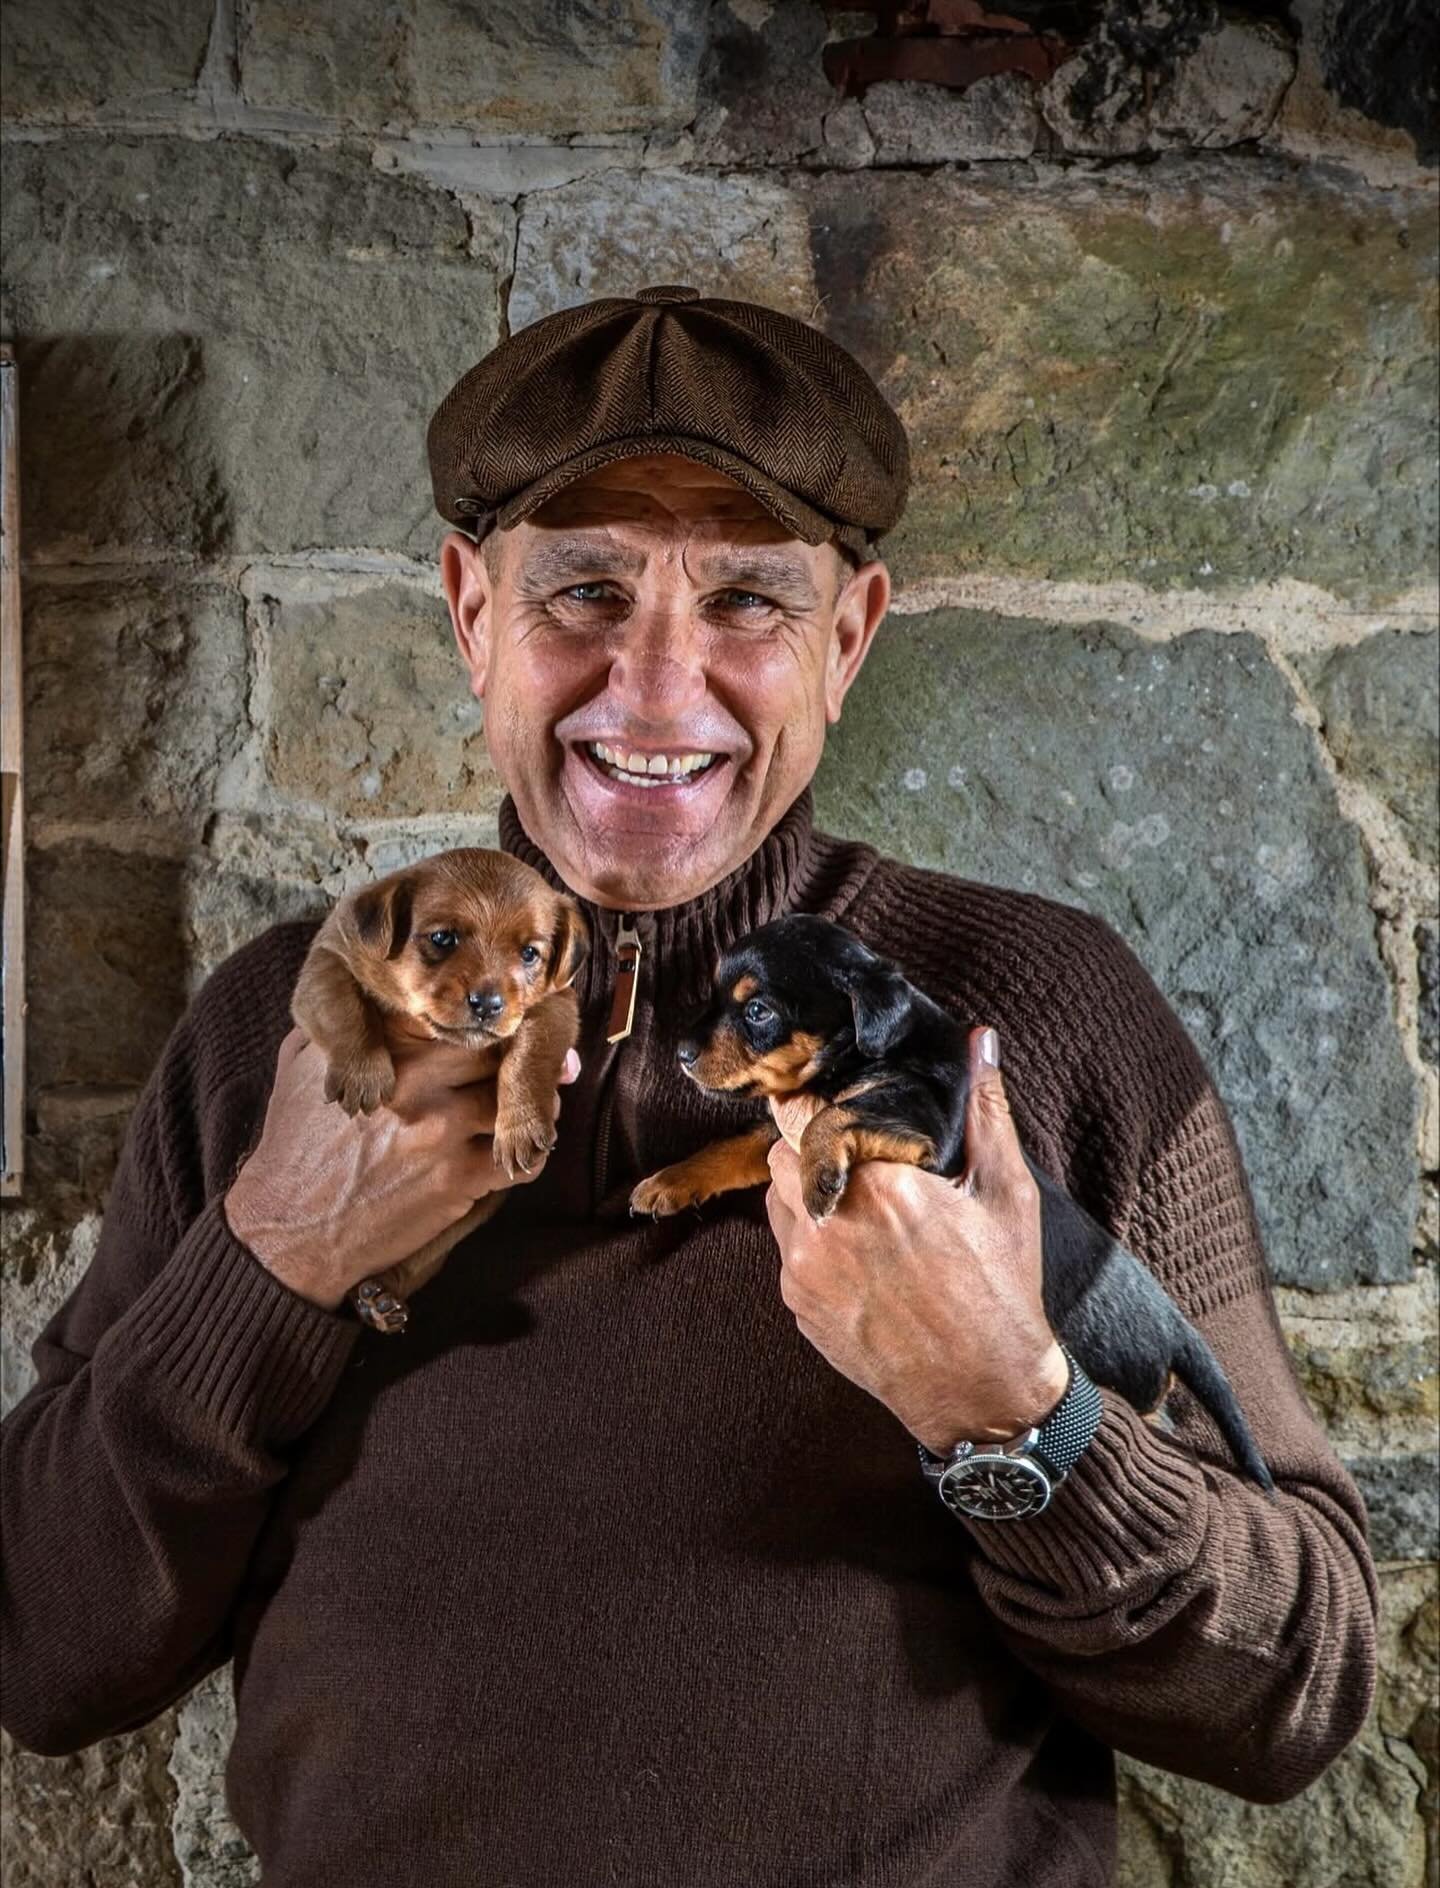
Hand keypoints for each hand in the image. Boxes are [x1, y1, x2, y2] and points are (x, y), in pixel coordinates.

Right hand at [225, 1027, 580, 1311]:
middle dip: (522, 1055)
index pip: (461, 1009)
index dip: (491, 1015)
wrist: (288, 1226)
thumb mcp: (304, 1062)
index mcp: (384, 1040)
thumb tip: (379, 989)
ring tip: (535, 1104)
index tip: (509, 1021)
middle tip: (543, 1060)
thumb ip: (347, 1021)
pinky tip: (523, 1147)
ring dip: (533, 1103)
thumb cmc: (295, 1142)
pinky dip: (532, 1151)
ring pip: (521, 1097)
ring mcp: (442, 1126)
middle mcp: (418, 1076)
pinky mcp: (458, 1178)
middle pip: (502, 1046)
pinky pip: (522, 1155)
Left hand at [765, 1026, 1066, 1453]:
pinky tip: (854, 1249)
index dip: (820, 1103)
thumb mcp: (1007, 1193)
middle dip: (808, 1142)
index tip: (838, 1105)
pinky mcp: (796, 1303)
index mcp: (883, 1183)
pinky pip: (785, 1247)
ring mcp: (806, 1267)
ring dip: (802, 1188)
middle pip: (783, 1148)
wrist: (982, 1392)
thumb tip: (981, 1041)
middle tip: (847, 1150)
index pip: (812, 1112)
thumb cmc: (1002, 1289)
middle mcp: (831, 1221)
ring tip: (853, 1200)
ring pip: (776, 1196)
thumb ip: (984, 1110)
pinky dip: (808, 1237)